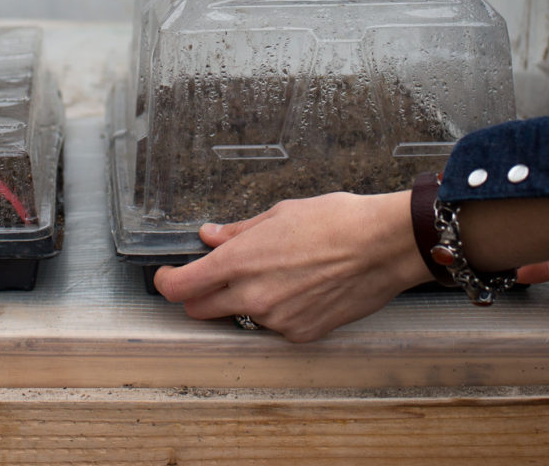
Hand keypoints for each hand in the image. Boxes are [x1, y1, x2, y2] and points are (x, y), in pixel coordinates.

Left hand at [152, 190, 431, 342]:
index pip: (181, 287)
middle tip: (216, 277)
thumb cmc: (336, 221)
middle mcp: (252, 297)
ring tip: (280, 274)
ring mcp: (276, 320)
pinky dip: (279, 311)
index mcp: (239, 262)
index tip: (167, 276)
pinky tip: (302, 288)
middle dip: (200, 295)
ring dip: (245, 301)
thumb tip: (211, 236)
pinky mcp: (301, 334)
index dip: (166, 282)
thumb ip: (239, 232)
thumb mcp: (280, 214)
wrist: (382, 246)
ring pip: (241, 317)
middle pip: (200, 310)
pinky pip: (275, 326)